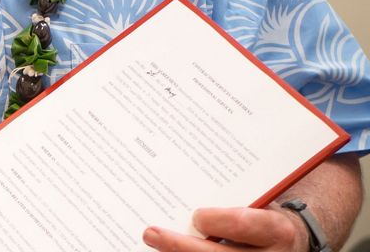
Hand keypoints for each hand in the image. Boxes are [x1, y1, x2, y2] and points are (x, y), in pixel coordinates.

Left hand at [142, 206, 306, 250]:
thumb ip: (233, 204)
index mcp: (275, 229)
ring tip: (154, 242)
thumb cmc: (268, 218)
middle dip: (180, 246)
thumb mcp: (262, 206)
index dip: (214, 220)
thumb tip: (186, 200)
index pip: (240, 225)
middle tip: (151, 234)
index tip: (195, 216)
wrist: (294, 242)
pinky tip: (169, 250)